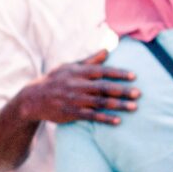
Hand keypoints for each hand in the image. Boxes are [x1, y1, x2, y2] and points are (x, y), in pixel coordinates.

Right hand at [14, 51, 138, 124]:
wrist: (33, 99)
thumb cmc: (55, 80)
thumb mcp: (69, 67)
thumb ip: (90, 60)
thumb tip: (107, 50)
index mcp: (77, 72)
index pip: (101, 71)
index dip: (118, 73)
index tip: (133, 76)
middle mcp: (77, 85)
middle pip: (103, 87)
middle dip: (122, 90)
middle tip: (138, 93)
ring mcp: (74, 100)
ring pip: (100, 102)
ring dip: (118, 105)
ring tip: (134, 107)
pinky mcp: (71, 113)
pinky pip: (91, 116)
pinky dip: (104, 118)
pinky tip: (117, 120)